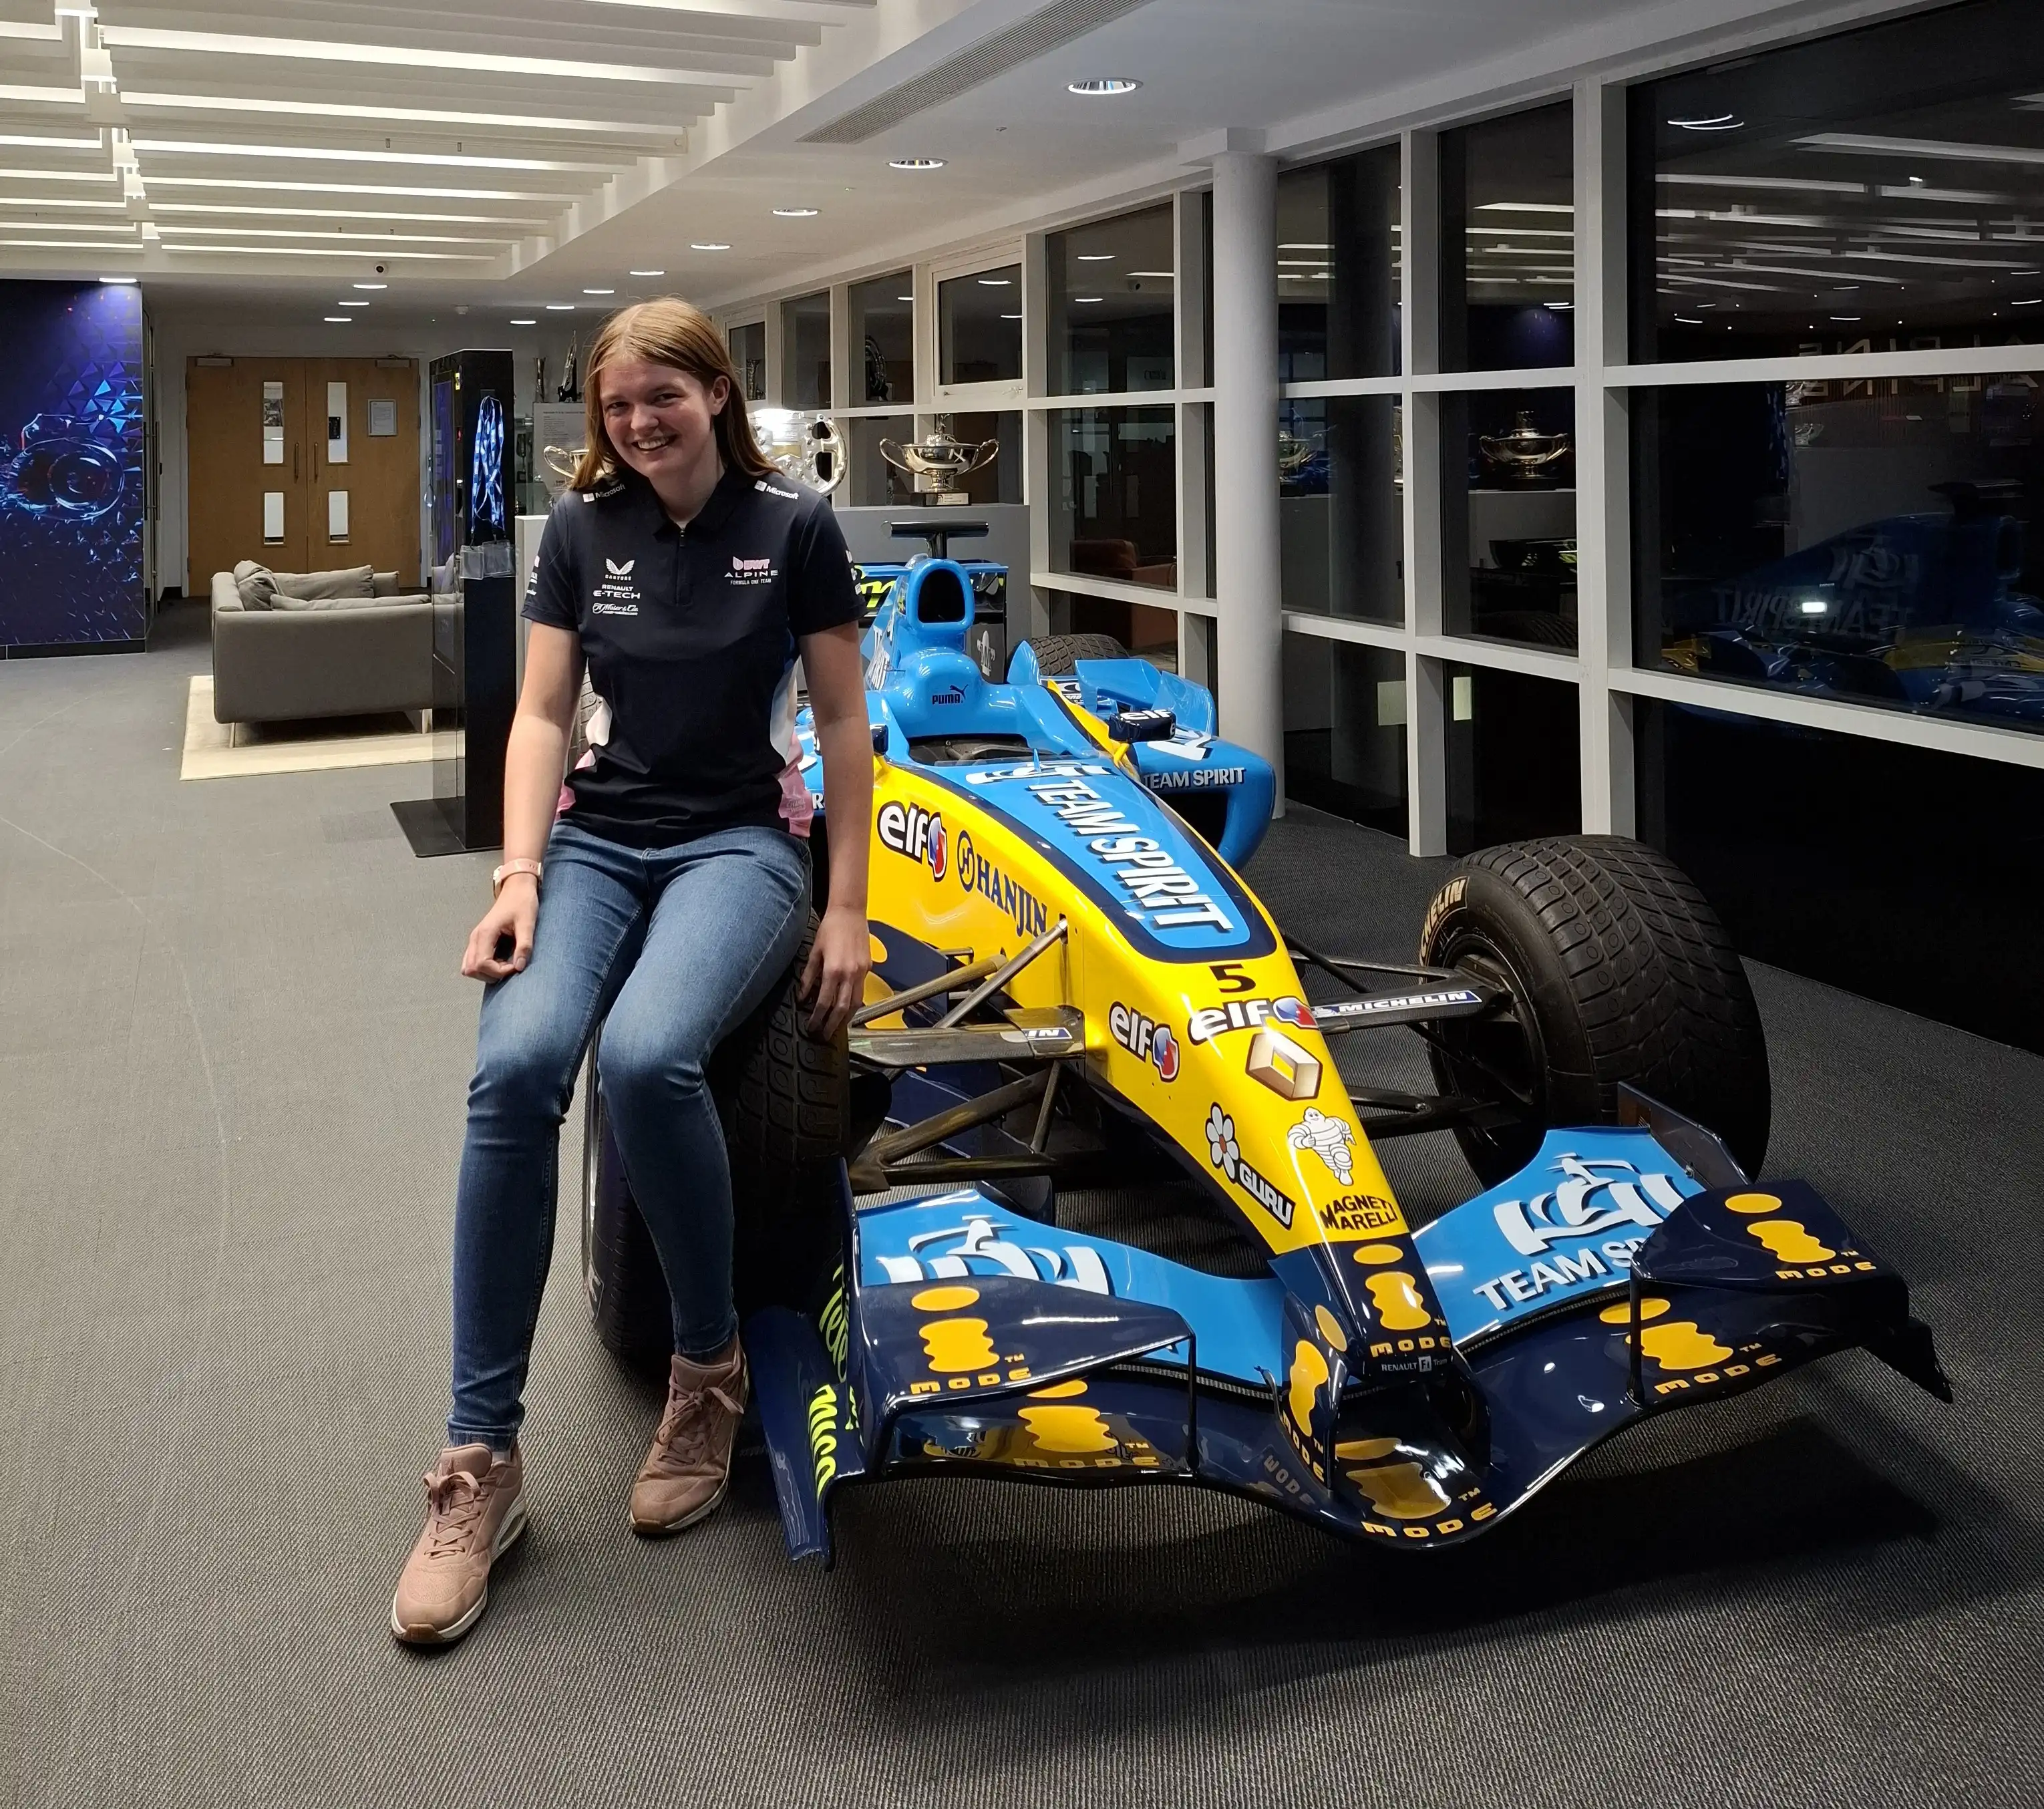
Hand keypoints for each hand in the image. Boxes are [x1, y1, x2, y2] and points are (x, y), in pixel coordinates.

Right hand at [462, 875, 537, 981]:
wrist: (517, 888)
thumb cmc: (522, 903)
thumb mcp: (528, 923)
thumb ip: (524, 945)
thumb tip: (519, 967)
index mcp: (485, 933)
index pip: (481, 964)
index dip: (498, 971)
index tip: (515, 965)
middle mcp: (475, 937)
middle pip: (470, 969)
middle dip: (491, 974)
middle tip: (510, 966)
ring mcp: (475, 939)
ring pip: (469, 967)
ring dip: (486, 972)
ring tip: (506, 964)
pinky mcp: (479, 940)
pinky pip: (473, 961)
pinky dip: (484, 967)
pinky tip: (501, 960)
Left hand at [800, 903, 869, 1038]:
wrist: (850, 912)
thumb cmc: (830, 928)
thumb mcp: (814, 952)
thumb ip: (808, 976)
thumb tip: (802, 996)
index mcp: (833, 970)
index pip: (824, 1002)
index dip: (817, 1017)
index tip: (811, 1026)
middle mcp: (850, 974)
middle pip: (842, 1008)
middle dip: (832, 1024)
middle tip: (823, 1035)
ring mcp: (861, 972)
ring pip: (855, 1003)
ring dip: (846, 1018)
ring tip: (837, 1027)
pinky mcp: (868, 968)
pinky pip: (861, 991)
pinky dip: (854, 1003)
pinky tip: (847, 1008)